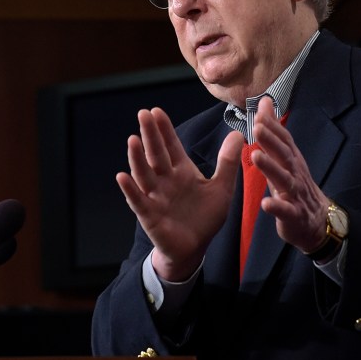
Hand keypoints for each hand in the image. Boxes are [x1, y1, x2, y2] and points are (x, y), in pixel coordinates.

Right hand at [116, 107, 244, 281]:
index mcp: (181, 171)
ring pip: (144, 174)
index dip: (164, 130)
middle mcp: (165, 180)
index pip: (170, 146)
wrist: (194, 248)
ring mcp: (155, 197)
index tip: (156, 111)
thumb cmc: (205, 217)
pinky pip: (137, 200)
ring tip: (133, 140)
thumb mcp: (221, 188)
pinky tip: (122, 176)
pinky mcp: (149, 215)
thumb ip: (227, 162)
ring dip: (137, 158)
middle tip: (143, 114)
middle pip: (156, 154)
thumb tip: (238, 133)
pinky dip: (130, 189)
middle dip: (150, 135)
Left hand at [251, 96, 329, 252]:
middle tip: (257, 127)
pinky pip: (286, 211)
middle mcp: (295, 173)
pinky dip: (277, 207)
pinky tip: (266, 204)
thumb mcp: (285, 158)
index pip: (284, 140)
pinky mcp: (294, 215)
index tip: (259, 113)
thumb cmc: (296, 186)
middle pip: (284, 155)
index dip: (273, 126)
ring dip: (271, 168)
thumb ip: (273, 132)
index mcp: (292, 160)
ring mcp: (296, 195)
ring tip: (256, 156)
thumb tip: (264, 103)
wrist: (318, 222)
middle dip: (271, 141)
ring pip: (284, 180)